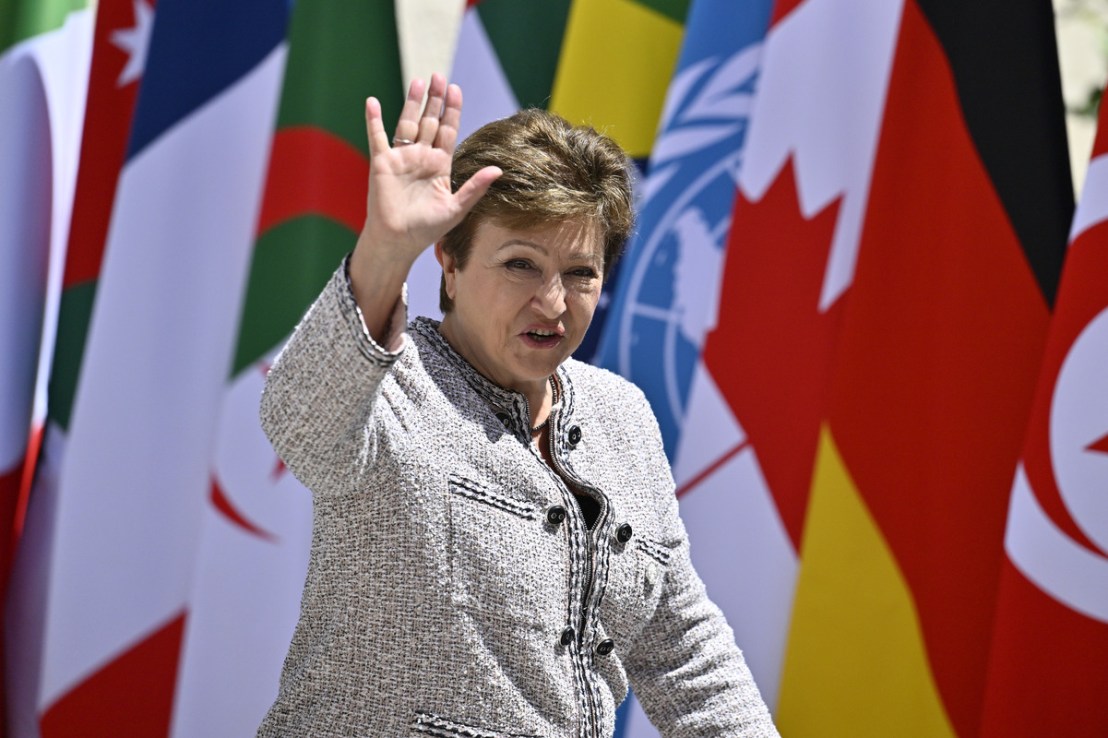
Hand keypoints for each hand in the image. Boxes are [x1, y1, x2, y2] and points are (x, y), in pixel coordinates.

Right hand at [360, 74, 501, 264]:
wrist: (398, 242)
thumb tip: (498, 170)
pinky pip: (377, 137)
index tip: (456, 90)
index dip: (452, 111)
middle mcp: (421, 157)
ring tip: (419, 81)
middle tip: (439, 76)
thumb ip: (475, 187)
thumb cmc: (426, 229)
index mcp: (439, 165)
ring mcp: (401, 158)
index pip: (447, 131)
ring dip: (412, 102)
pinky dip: (374, 120)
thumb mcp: (456, 208)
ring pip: (408, 123)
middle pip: (429, 121)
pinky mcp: (382, 163)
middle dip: (435, 100)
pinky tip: (373, 102)